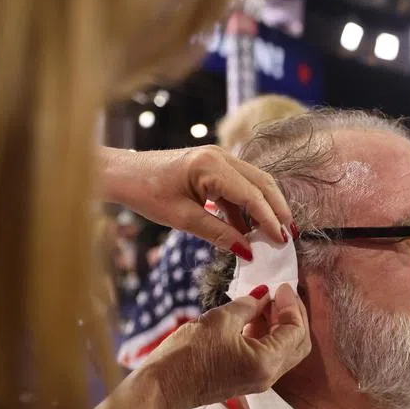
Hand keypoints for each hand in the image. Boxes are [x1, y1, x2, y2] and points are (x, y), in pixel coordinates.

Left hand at [100, 145, 292, 259]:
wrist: (121, 173)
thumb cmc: (145, 192)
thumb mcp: (182, 219)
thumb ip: (218, 234)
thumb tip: (248, 251)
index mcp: (211, 166)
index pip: (252, 195)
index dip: (269, 220)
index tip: (282, 241)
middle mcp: (220, 157)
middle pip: (262, 184)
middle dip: (277, 210)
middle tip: (288, 236)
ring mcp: (218, 159)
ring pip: (254, 183)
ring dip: (264, 209)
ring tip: (272, 235)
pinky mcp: (213, 166)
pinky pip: (238, 186)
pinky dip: (246, 207)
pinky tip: (247, 229)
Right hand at [137, 284, 309, 408]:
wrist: (161, 387)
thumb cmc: (187, 354)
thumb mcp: (220, 319)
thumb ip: (249, 305)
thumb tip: (264, 294)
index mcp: (267, 362)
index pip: (296, 330)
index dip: (292, 305)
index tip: (282, 286)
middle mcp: (269, 376)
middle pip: (298, 343)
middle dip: (294, 316)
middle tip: (281, 294)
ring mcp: (258, 381)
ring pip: (284, 350)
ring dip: (280, 325)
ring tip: (266, 301)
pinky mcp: (245, 380)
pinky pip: (268, 356)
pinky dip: (267, 336)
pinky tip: (254, 317)